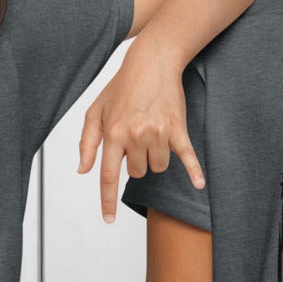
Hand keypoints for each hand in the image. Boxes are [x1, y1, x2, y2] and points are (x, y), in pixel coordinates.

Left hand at [77, 39, 203, 223]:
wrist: (152, 62)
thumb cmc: (122, 87)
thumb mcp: (95, 111)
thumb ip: (87, 143)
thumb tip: (83, 171)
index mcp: (113, 133)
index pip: (107, 176)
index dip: (107, 201)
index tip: (108, 220)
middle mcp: (135, 135)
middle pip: (137, 172)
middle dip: (136, 161)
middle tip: (136, 137)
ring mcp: (158, 133)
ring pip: (157, 167)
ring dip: (155, 157)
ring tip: (152, 132)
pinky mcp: (177, 130)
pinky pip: (187, 156)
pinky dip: (194, 171)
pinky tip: (199, 184)